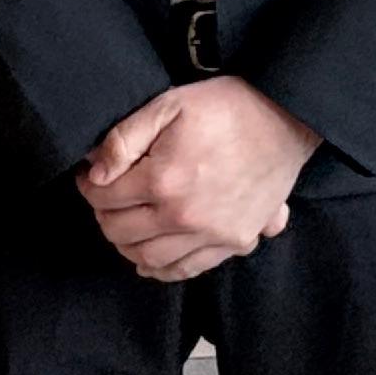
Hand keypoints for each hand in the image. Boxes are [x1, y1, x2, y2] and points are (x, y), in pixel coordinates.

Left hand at [79, 75, 318, 281]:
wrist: (286, 118)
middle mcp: (185, 216)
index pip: (105, 196)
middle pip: (122, 232)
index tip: (90, 178)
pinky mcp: (235, 241)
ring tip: (125, 224)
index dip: (89, 186)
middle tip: (105, 199)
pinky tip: (151, 256)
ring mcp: (212, 235)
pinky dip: (162, 269)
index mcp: (164, 180)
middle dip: (104, 215)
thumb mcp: (169, 105)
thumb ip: (125, 139)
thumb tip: (96, 172)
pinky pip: (187, 269)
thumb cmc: (227, 107)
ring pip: (149, 258)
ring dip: (127, 244)